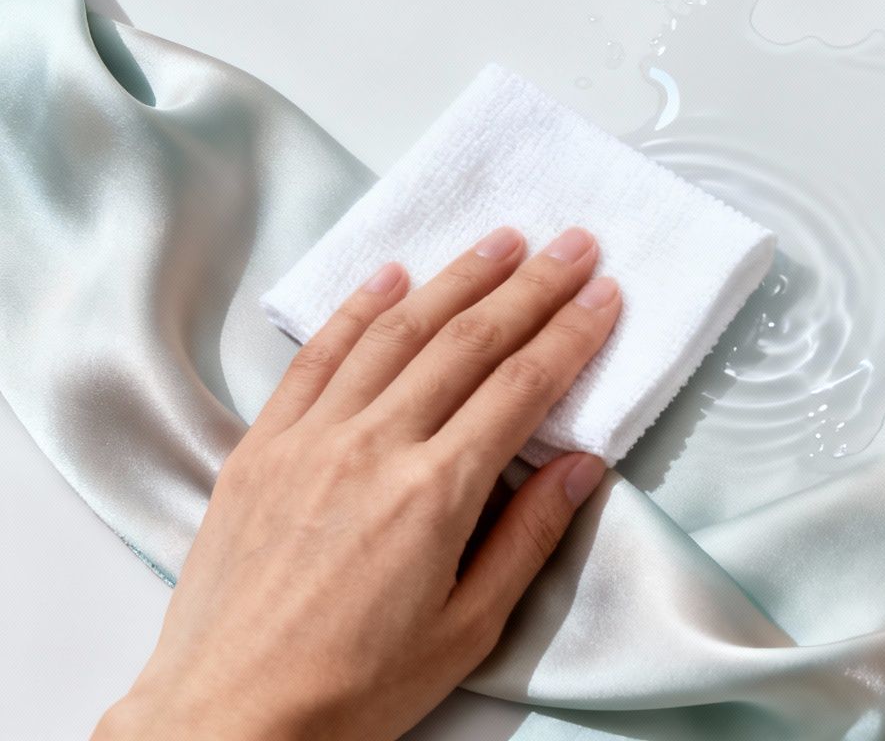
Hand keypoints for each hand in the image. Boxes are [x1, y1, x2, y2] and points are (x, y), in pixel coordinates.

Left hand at [95, 226, 620, 740]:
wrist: (229, 715)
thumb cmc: (353, 688)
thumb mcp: (468, 629)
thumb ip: (528, 538)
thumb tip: (582, 466)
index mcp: (435, 495)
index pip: (521, 387)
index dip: (571, 334)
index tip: (606, 294)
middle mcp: (373, 448)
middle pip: (468, 341)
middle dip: (531, 286)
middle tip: (574, 245)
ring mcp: (310, 440)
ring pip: (396, 332)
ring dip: (456, 278)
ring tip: (502, 240)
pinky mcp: (261, 448)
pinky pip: (316, 358)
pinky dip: (356, 309)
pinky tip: (392, 275)